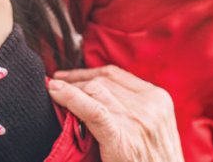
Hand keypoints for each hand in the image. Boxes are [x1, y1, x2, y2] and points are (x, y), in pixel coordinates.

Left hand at [49, 66, 183, 161]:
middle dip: (74, 82)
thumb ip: (133, 109)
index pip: (114, 74)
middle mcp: (150, 106)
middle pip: (102, 81)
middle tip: (56, 86)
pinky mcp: (123, 140)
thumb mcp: (153, 130)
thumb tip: (95, 92)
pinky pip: (92, 110)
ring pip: (94, 90)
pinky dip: (70, 98)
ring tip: (53, 92)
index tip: (68, 76)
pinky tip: (55, 92)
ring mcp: (137, 122)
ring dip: (69, 89)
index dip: (86, 73)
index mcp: (158, 99)